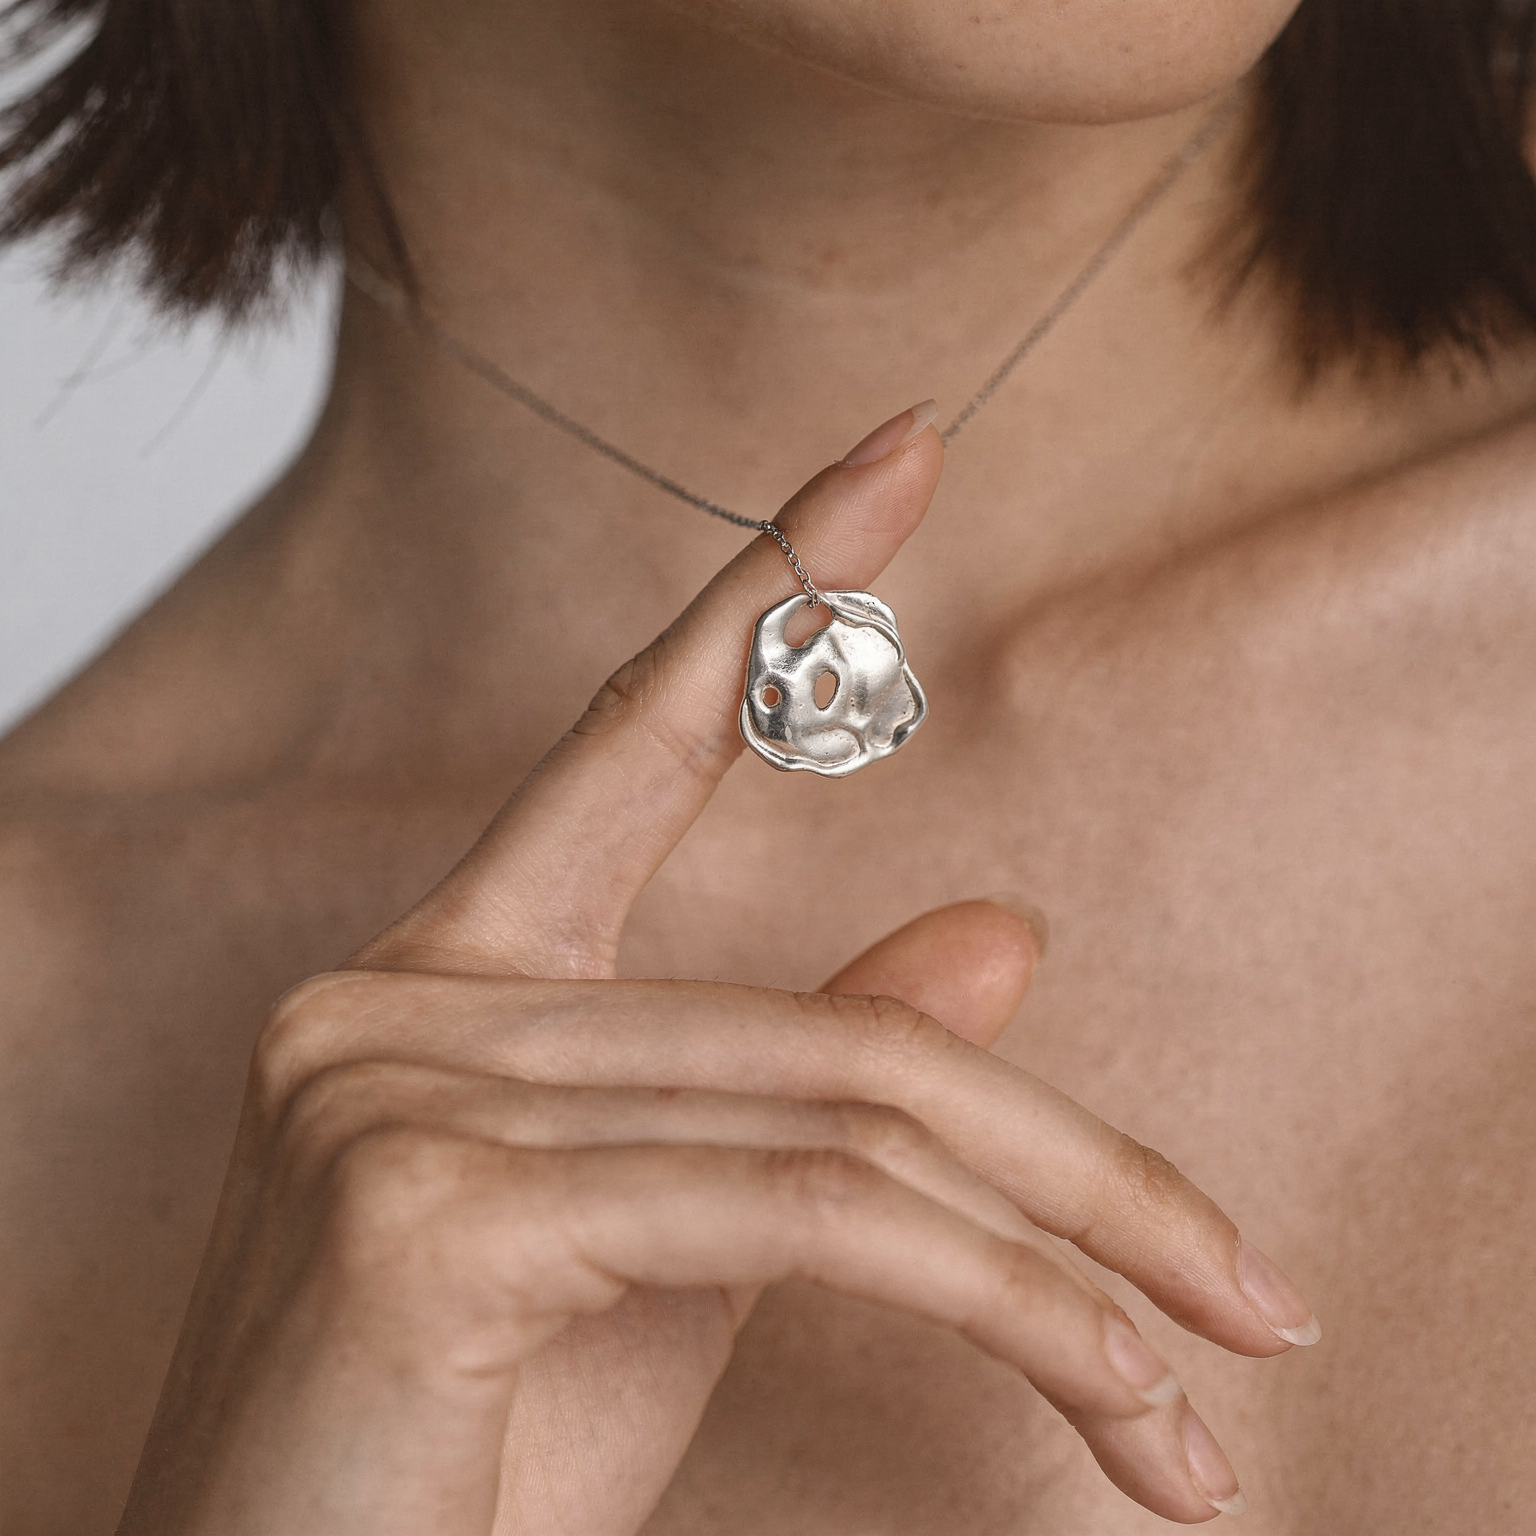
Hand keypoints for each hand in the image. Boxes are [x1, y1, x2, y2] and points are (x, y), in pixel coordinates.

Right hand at [118, 406, 1313, 1533]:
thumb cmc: (459, 1466)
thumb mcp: (674, 1263)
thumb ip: (810, 1092)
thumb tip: (1000, 931)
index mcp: (452, 988)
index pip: (635, 737)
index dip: (769, 586)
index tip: (900, 450)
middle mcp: (402, 1002)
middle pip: (836, 1023)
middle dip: (1077, 1169)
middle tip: (1257, 1290)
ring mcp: (395, 1087)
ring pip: (846, 1113)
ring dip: (1068, 1260)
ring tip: (1207, 1381)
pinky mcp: (423, 1210)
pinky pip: (798, 1209)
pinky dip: (992, 1298)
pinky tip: (1112, 1392)